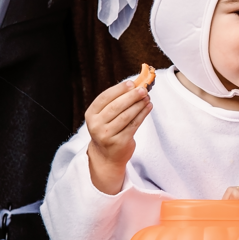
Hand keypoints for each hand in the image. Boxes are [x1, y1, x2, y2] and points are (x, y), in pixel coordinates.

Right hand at [86, 80, 151, 194]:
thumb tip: (135, 84)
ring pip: (126, 116)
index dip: (118, 89)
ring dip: (139, 105)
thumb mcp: (105, 116)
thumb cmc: (108, 130)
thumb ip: (115, 101)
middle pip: (116, 106)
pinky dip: (142, 114)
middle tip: (143, 89)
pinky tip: (148, 107)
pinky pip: (134, 125)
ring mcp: (107, 135)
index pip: (104, 98)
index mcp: (91, 115)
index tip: (131, 83)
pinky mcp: (119, 142)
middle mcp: (96, 125)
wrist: (107, 156)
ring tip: (147, 97)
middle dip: (131, 96)